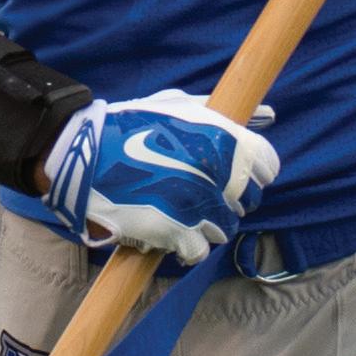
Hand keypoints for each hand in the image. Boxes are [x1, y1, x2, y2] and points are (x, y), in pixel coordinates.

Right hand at [40, 87, 281, 267]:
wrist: (88, 155)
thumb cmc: (132, 125)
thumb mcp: (178, 106)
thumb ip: (222, 114)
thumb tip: (267, 113)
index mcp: (224, 138)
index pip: (267, 165)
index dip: (253, 171)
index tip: (237, 175)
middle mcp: (219, 173)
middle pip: (247, 200)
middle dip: (230, 198)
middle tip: (204, 193)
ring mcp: (199, 205)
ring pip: (225, 228)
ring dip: (209, 223)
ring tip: (184, 212)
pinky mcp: (177, 233)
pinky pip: (199, 250)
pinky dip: (189, 245)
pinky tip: (173, 232)